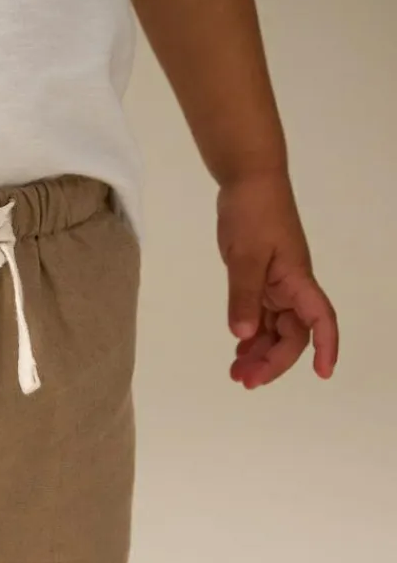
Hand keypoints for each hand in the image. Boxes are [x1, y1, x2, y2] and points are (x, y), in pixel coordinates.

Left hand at [217, 172, 338, 387]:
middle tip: (244, 381)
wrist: (247, 181)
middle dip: (273, 361)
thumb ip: (243, 295)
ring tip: (236, 374)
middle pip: (292, 334)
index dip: (326, 346)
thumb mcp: (245, 254)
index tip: (323, 374)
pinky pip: (262, 318)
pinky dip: (252, 336)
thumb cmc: (253, 211)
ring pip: (275, 330)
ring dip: (259, 354)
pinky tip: (238, 352)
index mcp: (297, 280)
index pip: (320, 318)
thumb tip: (245, 335)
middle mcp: (292, 287)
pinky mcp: (261, 282)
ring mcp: (277, 286)